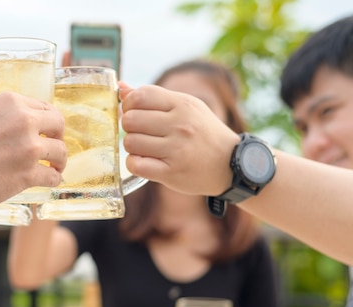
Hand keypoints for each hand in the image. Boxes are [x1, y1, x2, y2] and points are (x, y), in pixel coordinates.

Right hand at [0, 92, 66, 210]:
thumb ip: (0, 120)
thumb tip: (12, 129)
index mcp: (10, 102)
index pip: (43, 106)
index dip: (48, 122)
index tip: (47, 132)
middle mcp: (23, 120)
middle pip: (58, 124)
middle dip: (58, 137)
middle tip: (54, 149)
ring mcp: (28, 147)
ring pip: (61, 152)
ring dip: (59, 162)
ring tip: (55, 169)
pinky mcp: (28, 173)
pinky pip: (52, 177)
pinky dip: (53, 181)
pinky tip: (49, 182)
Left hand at [119, 84, 238, 196]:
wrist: (231, 164)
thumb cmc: (203, 133)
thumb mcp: (185, 108)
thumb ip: (153, 97)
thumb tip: (121, 88)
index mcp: (183, 104)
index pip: (140, 96)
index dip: (129, 105)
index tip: (136, 113)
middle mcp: (180, 125)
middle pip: (130, 120)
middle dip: (129, 127)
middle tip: (140, 133)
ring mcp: (176, 150)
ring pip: (130, 143)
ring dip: (132, 147)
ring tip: (145, 148)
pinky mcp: (171, 172)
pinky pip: (136, 165)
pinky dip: (134, 164)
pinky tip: (145, 162)